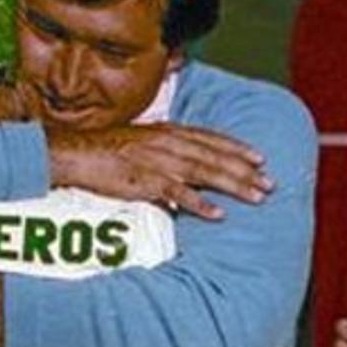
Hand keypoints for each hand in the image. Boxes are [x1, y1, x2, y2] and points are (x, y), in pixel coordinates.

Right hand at [48, 122, 272, 219]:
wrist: (76, 153)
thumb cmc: (104, 148)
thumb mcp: (139, 138)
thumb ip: (162, 146)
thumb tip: (179, 160)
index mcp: (168, 131)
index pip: (211, 138)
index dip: (237, 148)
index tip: (260, 158)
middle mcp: (169, 144)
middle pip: (216, 157)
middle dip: (246, 170)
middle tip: (270, 184)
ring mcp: (160, 163)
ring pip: (207, 173)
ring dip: (235, 185)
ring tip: (257, 197)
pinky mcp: (147, 182)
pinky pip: (180, 195)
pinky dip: (201, 205)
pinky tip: (219, 215)